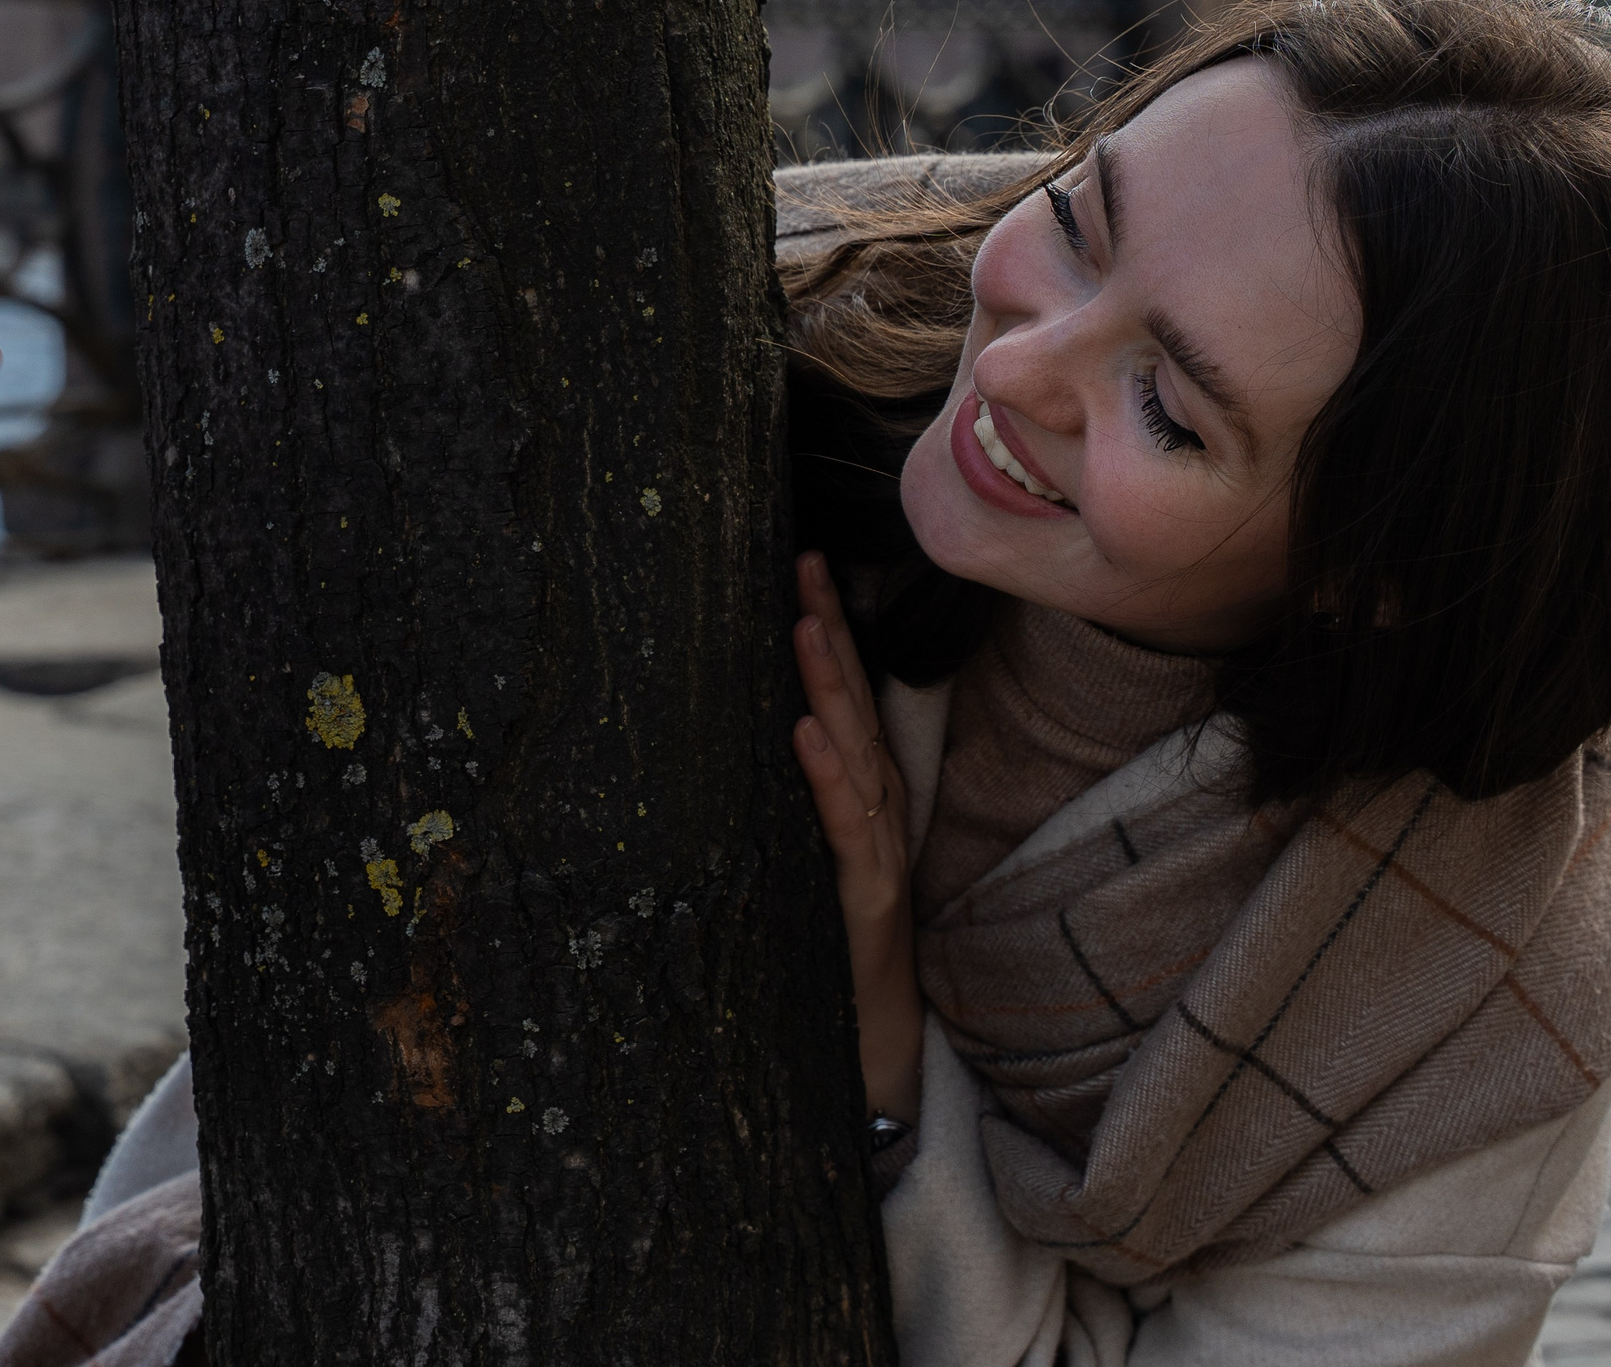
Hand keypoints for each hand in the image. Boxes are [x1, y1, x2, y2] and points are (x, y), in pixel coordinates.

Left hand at [790, 551, 923, 1122]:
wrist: (874, 1047)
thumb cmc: (828, 946)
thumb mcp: (798, 856)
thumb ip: (786, 798)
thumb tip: (734, 730)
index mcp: (857, 795)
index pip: (842, 696)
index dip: (826, 629)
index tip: (799, 563)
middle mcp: (875, 812)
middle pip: (854, 707)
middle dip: (830, 632)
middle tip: (803, 563)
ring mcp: (876, 855)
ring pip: (857, 756)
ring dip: (830, 688)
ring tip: (802, 625)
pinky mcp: (867, 902)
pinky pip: (847, 833)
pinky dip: (827, 780)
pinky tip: (804, 736)